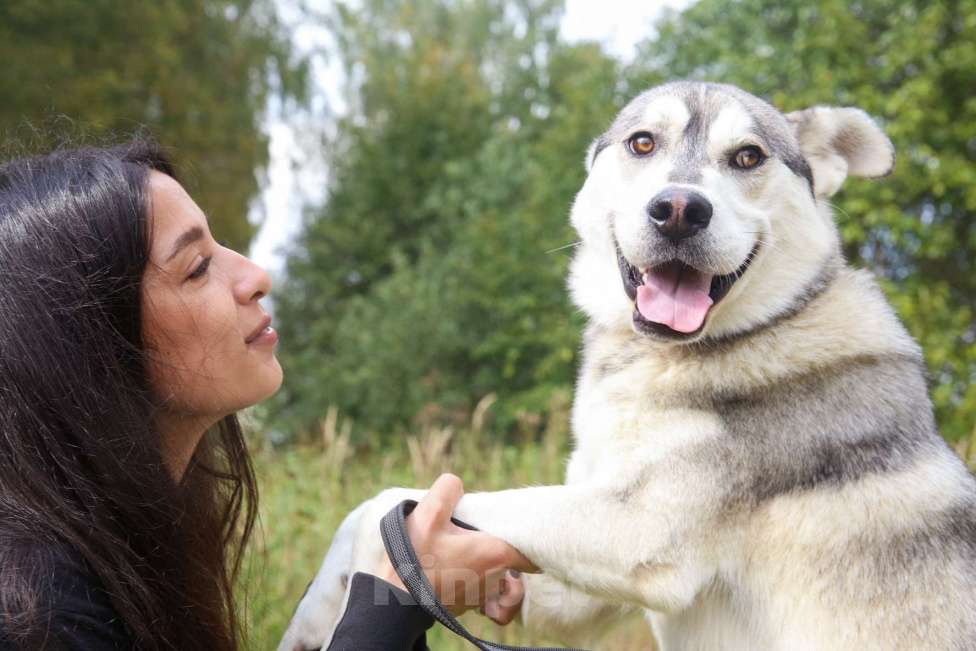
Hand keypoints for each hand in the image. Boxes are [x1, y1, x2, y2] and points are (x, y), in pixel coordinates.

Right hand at [376, 473, 536, 615]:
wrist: (395, 601)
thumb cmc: (414, 559)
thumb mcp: (428, 513)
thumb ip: (448, 489)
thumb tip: (457, 484)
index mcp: (494, 553)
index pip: (532, 547)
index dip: (531, 536)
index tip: (520, 526)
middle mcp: (496, 578)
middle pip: (514, 556)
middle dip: (499, 542)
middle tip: (474, 531)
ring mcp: (484, 596)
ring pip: (503, 577)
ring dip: (492, 566)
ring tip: (469, 553)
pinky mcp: (470, 608)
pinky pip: (494, 603)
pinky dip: (491, 595)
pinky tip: (476, 582)